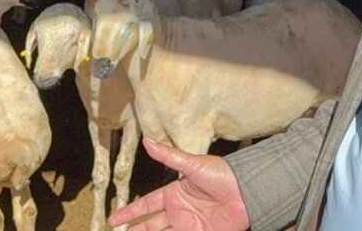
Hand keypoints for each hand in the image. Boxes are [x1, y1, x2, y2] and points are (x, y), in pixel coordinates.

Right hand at [108, 136, 250, 230]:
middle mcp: (180, 211)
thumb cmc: (222, 175)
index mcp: (175, 193)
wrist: (247, 193)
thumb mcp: (192, 164)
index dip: (131, 212)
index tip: (114, 220)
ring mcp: (189, 225)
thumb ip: (168, 155)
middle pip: (152, 224)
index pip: (147, 204)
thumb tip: (146, 140)